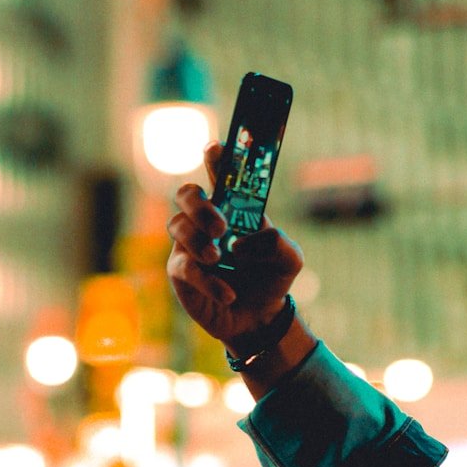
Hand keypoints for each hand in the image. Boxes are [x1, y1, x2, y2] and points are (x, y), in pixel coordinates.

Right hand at [166, 142, 303, 345]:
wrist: (261, 318)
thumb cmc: (271, 278)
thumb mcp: (289, 258)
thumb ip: (275, 242)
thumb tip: (237, 244)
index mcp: (233, 208)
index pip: (219, 174)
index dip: (214, 158)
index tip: (215, 148)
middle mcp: (206, 221)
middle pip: (186, 194)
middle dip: (199, 204)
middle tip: (221, 226)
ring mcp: (189, 245)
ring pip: (177, 226)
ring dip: (198, 241)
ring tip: (219, 258)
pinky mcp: (180, 273)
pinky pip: (183, 267)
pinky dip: (207, 280)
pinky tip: (228, 294)